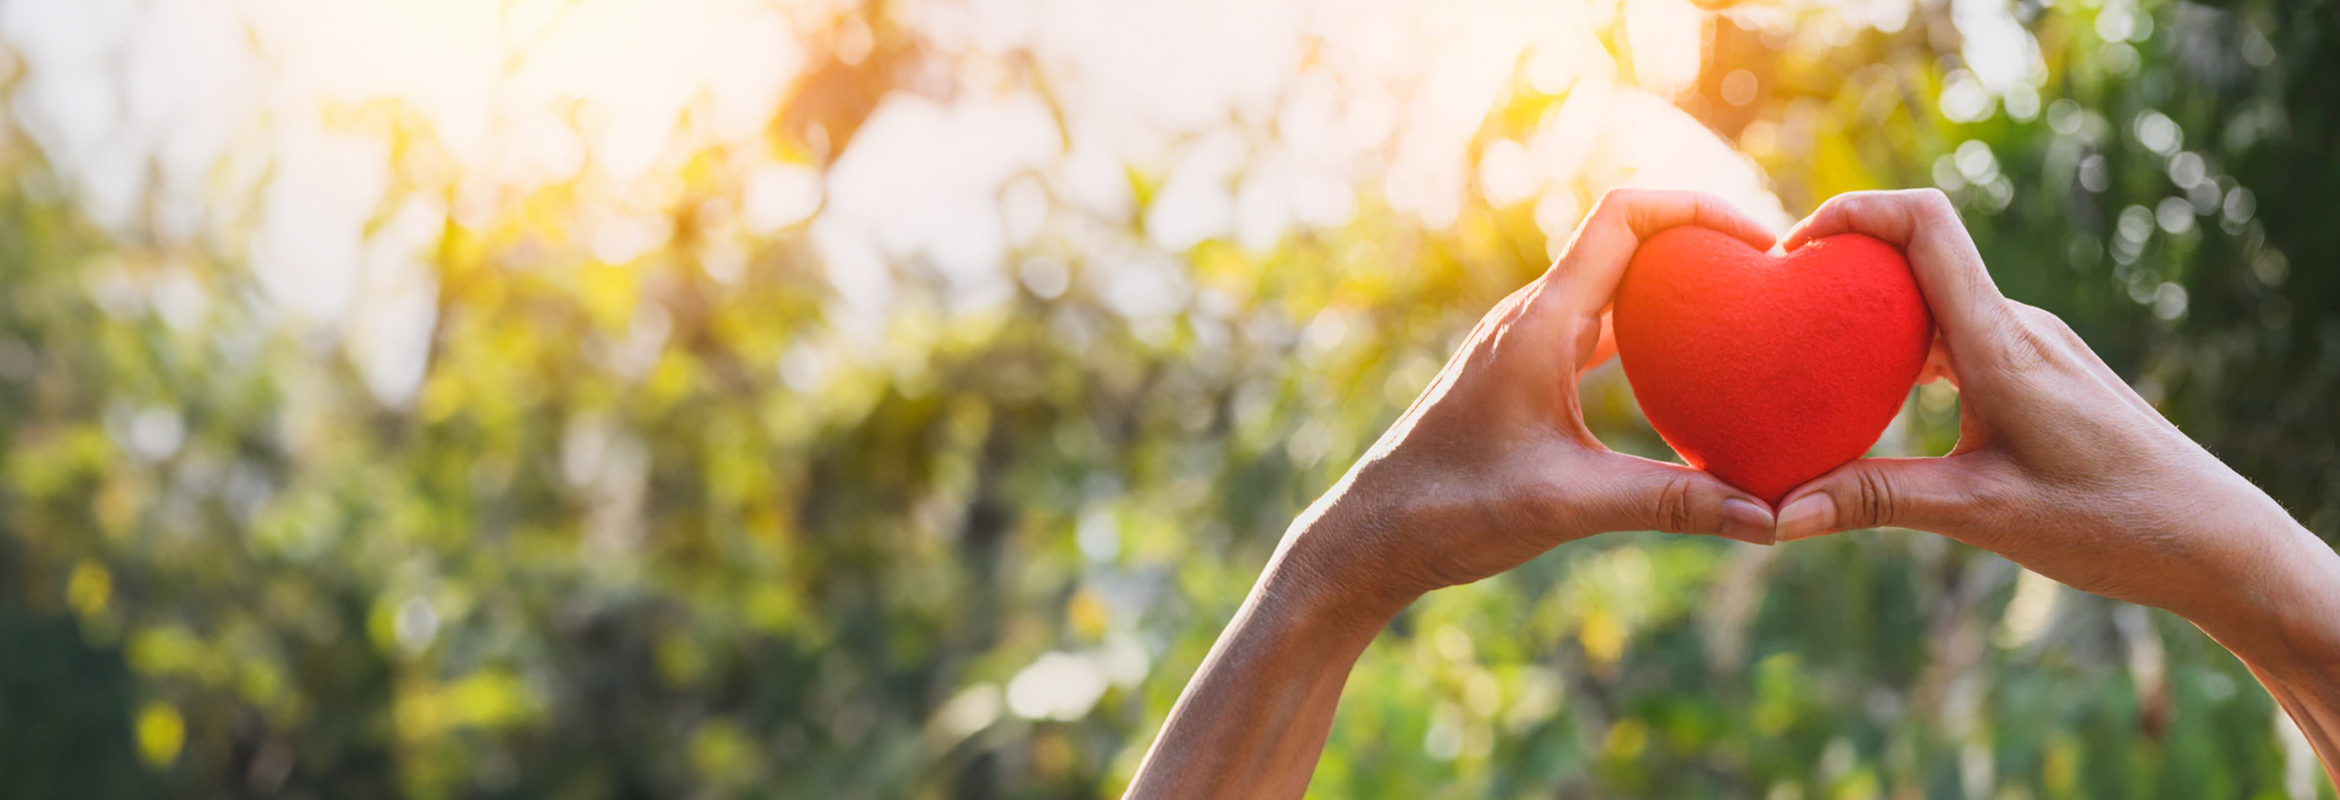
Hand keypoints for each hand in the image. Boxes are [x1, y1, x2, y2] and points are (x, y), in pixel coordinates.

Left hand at [1279, 189, 1778, 621]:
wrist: (1372, 532)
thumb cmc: (1452, 508)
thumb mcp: (1571, 504)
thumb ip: (1670, 503)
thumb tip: (1767, 518)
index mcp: (1540, 323)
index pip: (1623, 216)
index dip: (1696, 208)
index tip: (1759, 243)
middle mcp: (1531, 317)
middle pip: (1627, 240)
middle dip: (1700, 243)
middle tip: (1771, 277)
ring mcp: (1525, 342)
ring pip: (1613, 285)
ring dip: (1675, 288)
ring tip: (1745, 315)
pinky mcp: (1524, 373)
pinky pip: (1599, 327)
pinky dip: (1648, 332)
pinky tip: (1689, 373)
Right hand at [1771, 189, 2339, 655]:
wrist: (2215, 540)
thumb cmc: (2113, 524)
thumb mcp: (1981, 516)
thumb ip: (1875, 502)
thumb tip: (1777, 516)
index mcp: (2003, 345)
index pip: (1926, 224)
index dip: (1853, 211)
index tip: (1790, 250)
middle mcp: (2018, 326)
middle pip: (1917, 254)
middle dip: (1840, 267)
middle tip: (1772, 314)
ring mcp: (2032, 343)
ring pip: (1934, 298)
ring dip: (1870, 314)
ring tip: (1807, 357)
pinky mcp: (2038, 368)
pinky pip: (1956, 332)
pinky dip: (1904, 349)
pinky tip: (1875, 398)